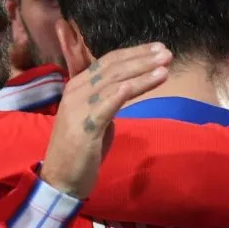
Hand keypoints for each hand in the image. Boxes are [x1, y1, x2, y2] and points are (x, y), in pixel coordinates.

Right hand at [41, 42, 171, 198]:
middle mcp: (76, 91)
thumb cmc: (81, 148)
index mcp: (78, 85)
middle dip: (142, 59)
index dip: (134, 53)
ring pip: (113, 84)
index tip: (158, 48)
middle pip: (113, 68)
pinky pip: (104, 107)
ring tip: (164, 67)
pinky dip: (119, 94)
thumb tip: (128, 85)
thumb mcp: (96, 115)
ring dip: (140, 74)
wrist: (61, 179)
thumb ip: (108, 98)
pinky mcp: (84, 128)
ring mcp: (78, 109)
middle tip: (167, 53)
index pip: (108, 61)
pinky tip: (133, 86)